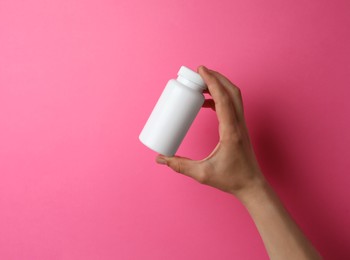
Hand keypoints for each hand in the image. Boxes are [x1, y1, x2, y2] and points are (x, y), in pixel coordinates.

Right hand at [156, 66, 264, 197]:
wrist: (251, 185)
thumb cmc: (231, 179)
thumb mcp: (202, 174)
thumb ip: (179, 166)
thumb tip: (160, 159)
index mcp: (230, 131)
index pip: (223, 99)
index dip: (212, 81)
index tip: (201, 70)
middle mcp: (238, 124)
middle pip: (231, 91)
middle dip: (216, 77)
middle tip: (199, 73)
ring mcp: (241, 125)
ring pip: (234, 96)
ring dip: (220, 86)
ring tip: (201, 84)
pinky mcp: (239, 128)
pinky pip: (231, 105)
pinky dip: (220, 97)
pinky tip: (207, 103)